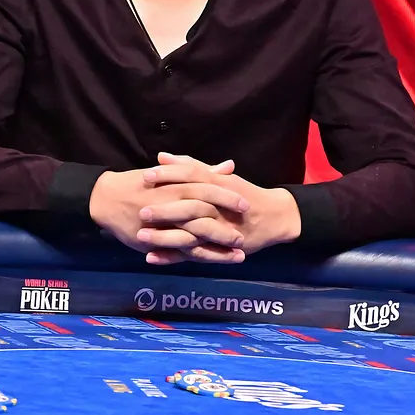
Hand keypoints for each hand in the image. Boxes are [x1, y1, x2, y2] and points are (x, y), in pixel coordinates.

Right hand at [90, 166, 250, 261]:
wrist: (108, 198)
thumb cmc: (142, 182)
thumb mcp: (172, 173)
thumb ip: (202, 170)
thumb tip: (229, 166)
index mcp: (177, 184)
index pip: (207, 188)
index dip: (227, 196)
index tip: (246, 203)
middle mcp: (171, 203)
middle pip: (204, 213)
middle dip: (226, 224)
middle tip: (245, 232)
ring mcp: (163, 223)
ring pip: (195, 235)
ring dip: (218, 245)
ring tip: (239, 254)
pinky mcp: (156, 239)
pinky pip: (180, 250)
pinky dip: (197, 256)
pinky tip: (215, 261)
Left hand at [140, 153, 301, 263]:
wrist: (273, 217)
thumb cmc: (242, 193)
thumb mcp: (219, 177)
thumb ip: (191, 167)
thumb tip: (162, 157)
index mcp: (216, 186)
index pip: (191, 178)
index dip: (169, 176)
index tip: (146, 175)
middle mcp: (216, 207)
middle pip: (189, 207)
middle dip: (165, 209)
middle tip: (141, 210)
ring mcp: (216, 230)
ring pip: (189, 233)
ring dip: (164, 236)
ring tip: (140, 236)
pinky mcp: (216, 249)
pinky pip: (192, 254)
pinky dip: (171, 256)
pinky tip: (152, 258)